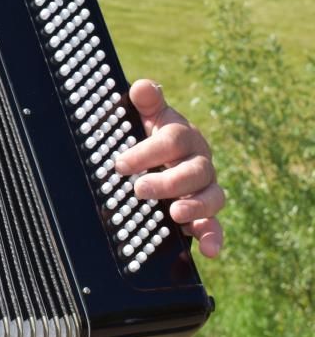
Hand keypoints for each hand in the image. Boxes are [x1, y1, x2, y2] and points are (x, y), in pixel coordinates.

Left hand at [114, 79, 225, 257]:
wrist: (164, 155)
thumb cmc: (149, 133)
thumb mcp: (146, 116)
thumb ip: (146, 102)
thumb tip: (142, 86)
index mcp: (183, 136)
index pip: (172, 140)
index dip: (148, 152)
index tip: (120, 164)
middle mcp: (199, 161)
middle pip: (194, 171)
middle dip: (167, 182)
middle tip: (139, 189)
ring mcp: (205, 188)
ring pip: (211, 197)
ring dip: (195, 207)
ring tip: (173, 213)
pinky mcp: (205, 212)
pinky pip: (216, 225)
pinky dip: (214, 237)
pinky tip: (208, 250)